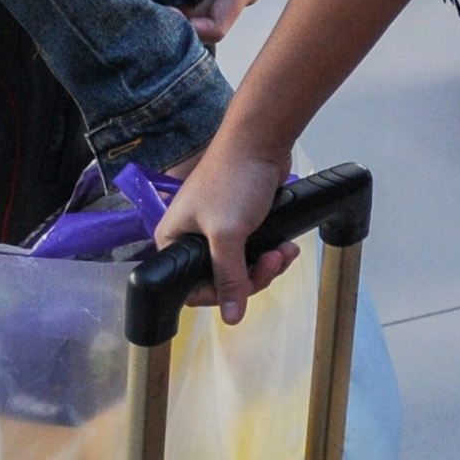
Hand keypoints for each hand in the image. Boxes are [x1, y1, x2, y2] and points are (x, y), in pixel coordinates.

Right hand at [155, 124, 301, 327]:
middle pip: (221, 281)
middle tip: (271, 262)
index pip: (191, 287)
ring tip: (284, 252)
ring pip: (242, 269)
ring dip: (268, 266)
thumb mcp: (227, 234)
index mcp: (174, 240)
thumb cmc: (233, 180)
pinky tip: (285, 246)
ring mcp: (217, 231)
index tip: (244, 288)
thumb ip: (229, 277)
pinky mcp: (241, 224)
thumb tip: (231, 318)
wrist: (260, 142)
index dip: (221, 295)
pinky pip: (255, 253)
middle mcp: (192, 238)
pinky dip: (272, 253)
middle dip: (253, 277)